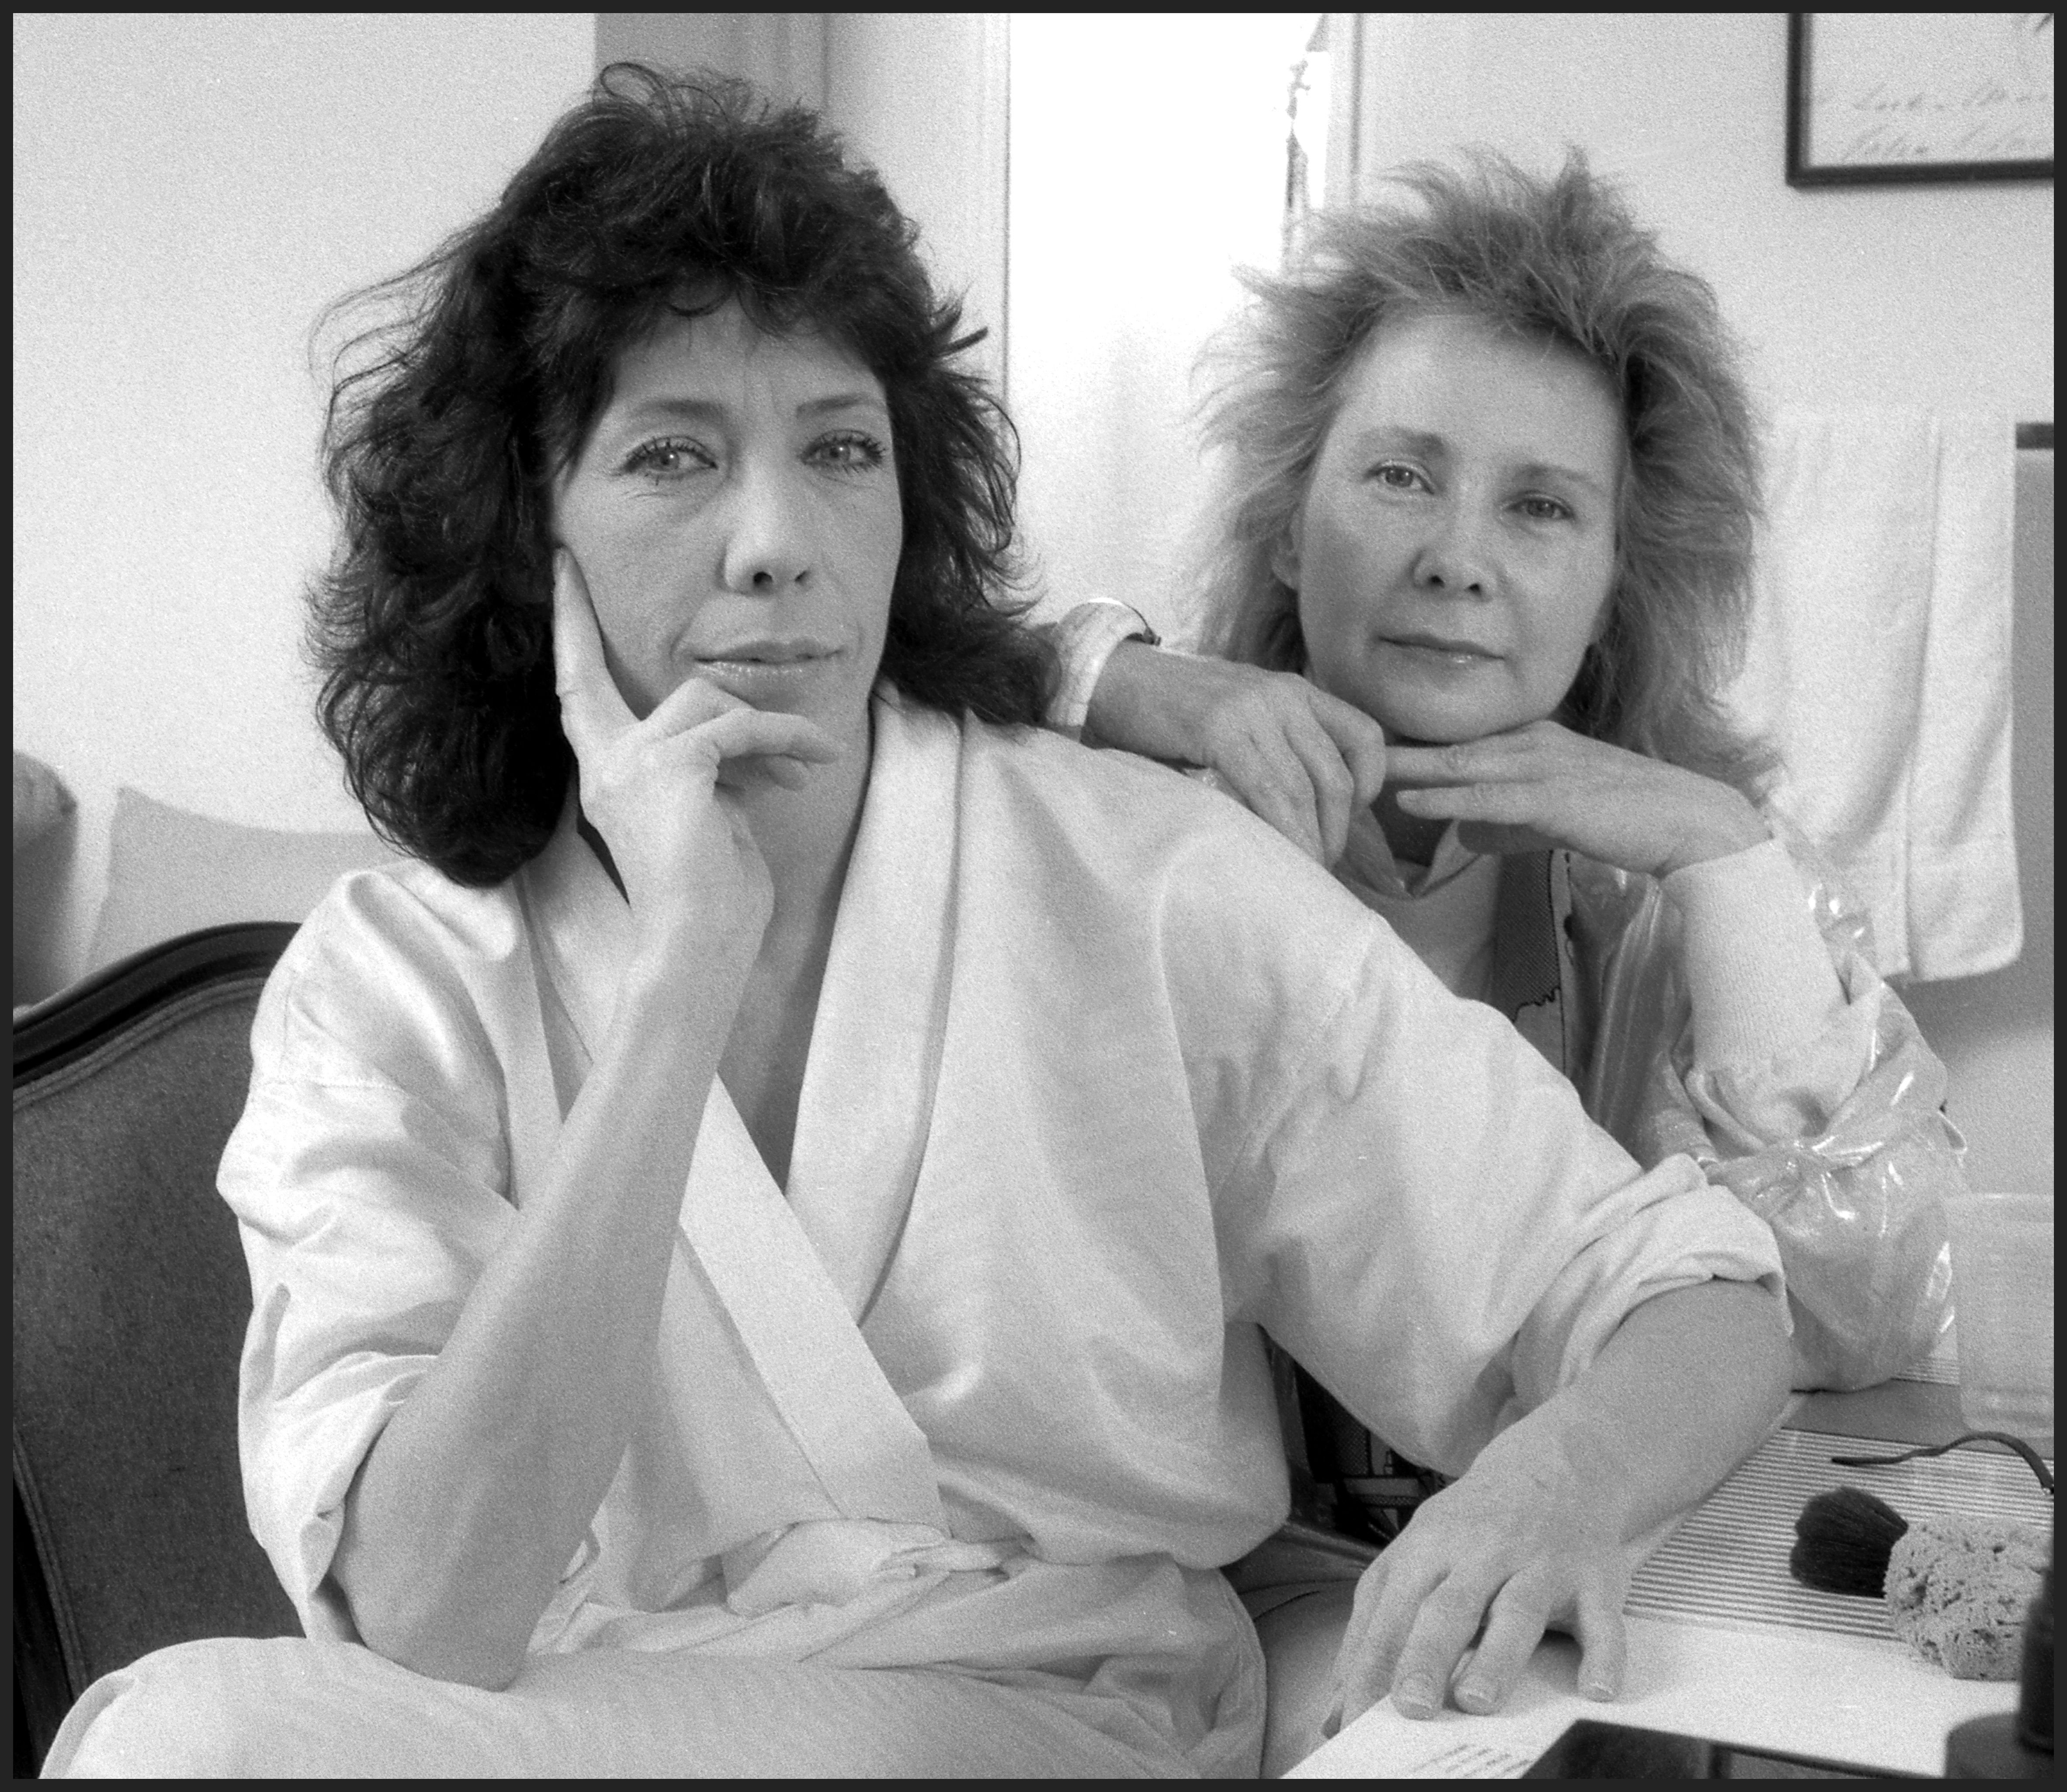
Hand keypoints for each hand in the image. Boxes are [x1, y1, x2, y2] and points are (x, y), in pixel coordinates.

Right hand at [552, 550, 842, 955]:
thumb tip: (742, 739)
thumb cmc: (711, 897)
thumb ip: (707, 768)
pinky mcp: (673, 765)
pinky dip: (783, 742)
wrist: (701, 946)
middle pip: (607, 675)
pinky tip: (809, 767)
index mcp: (606, 775)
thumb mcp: (706, 815)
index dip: (568, 629)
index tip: (561, 571)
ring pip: (708, 700)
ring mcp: (632, 763)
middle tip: (598, 590)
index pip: (575, 688)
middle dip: (590, 624)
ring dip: (768, 729)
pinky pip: (739, 727)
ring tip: (804, 766)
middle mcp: (605, 763)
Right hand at [1085, 643, 1388, 864]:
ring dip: (1311, 840)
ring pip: (1306, 789)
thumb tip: (1306, 808)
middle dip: (1338, 831)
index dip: (1371, 786)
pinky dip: (1281, 831)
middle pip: (1337, 774)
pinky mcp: (1220, 728)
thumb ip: (1274, 745)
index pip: (1364, 735)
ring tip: (1302, 872)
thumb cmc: (1171, 710)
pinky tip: (1277, 856)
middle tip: (1321, 866)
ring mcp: (1252, 709)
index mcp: (1294, 689)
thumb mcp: (1239, 715)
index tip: (1349, 821)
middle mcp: (1283, 694)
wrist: (1111, 679)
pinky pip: (1268, 791)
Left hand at [1327, 1427, 1632, 1728]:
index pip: (1392, 1612)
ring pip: (1518, 1612)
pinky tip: (1595, 1690)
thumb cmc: (1471, 1528)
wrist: (1555, 1467)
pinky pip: (1602, 1619)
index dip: (1373, 1665)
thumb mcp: (1414, 1557)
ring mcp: (1540, 1564)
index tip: (1356, 1716)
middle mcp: (1483, 1554)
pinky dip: (1603, 1655)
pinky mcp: (1594, 1578)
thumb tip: (1336, 1710)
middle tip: (1410, 1706)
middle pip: (1449, 1608)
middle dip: (1426, 1656)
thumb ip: (1375, 1629)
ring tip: (1478, 1699)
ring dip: (1497, 1657)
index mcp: (1429, 1550)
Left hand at [1385, 721, 1767, 879]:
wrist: (1686, 821)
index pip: (1455, 747)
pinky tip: (1411, 803)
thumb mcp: (1549, 816)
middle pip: (1446, 749)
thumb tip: (1460, 833)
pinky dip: (1447, 799)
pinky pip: (1489, 797)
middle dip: (1391, 751)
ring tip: (1356, 771)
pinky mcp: (1555, 797)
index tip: (1356, 751)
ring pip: (1460, 767)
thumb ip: (1503, 823)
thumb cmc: (1620, 819)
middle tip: (1336, 748)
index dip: (1406, 750)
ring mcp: (1542, 768)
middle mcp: (1530, 745)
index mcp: (1528, 744)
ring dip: (1406, 770)